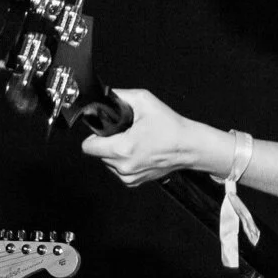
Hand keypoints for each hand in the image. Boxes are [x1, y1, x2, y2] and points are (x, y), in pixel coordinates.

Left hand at [79, 89, 216, 186]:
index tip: (104, 130)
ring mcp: (129, 176)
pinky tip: (137, 151)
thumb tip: (106, 95)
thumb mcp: (144, 101)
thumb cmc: (171, 127)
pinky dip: (124, 161)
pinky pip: (119, 170)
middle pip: (98, 153)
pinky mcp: (135, 182)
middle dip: (107, 142)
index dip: (94, 135)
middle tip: (124, 133)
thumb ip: (120, 95)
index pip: (88, 146)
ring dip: (115, 152)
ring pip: (108, 162)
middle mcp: (124, 166)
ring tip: (133, 141)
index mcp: (123, 148)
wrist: (189, 146)